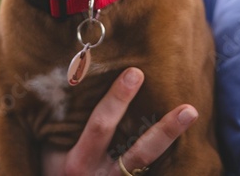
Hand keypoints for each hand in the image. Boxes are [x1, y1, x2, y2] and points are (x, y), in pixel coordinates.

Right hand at [42, 68, 197, 174]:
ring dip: (170, 137)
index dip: (118, 100)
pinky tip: (187, 138)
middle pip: (138, 151)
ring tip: (190, 112)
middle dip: (163, 128)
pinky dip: (167, 156)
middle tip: (187, 107)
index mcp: (78, 161)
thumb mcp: (48, 147)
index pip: (101, 126)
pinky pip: (149, 172)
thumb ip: (60, 121)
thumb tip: (73, 76)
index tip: (136, 73)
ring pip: (148, 162)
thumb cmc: (50, 168)